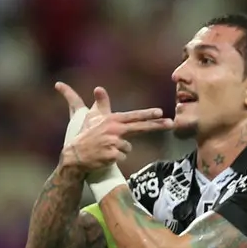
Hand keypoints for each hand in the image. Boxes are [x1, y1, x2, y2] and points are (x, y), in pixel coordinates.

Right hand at [56, 83, 171, 175]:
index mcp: (112, 120)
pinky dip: (116, 159)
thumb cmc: (86, 135)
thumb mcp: (92, 117)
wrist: (75, 155)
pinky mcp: (112, 156)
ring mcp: (113, 143)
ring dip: (120, 150)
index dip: (147, 114)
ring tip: (107, 149)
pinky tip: (106, 156)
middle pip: (140, 128)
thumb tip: (99, 88)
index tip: (160, 112)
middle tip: (171, 123)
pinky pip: (122, 157)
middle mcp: (114, 130)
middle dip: (157, 125)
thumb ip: (101, 104)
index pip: (133, 116)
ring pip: (128, 147)